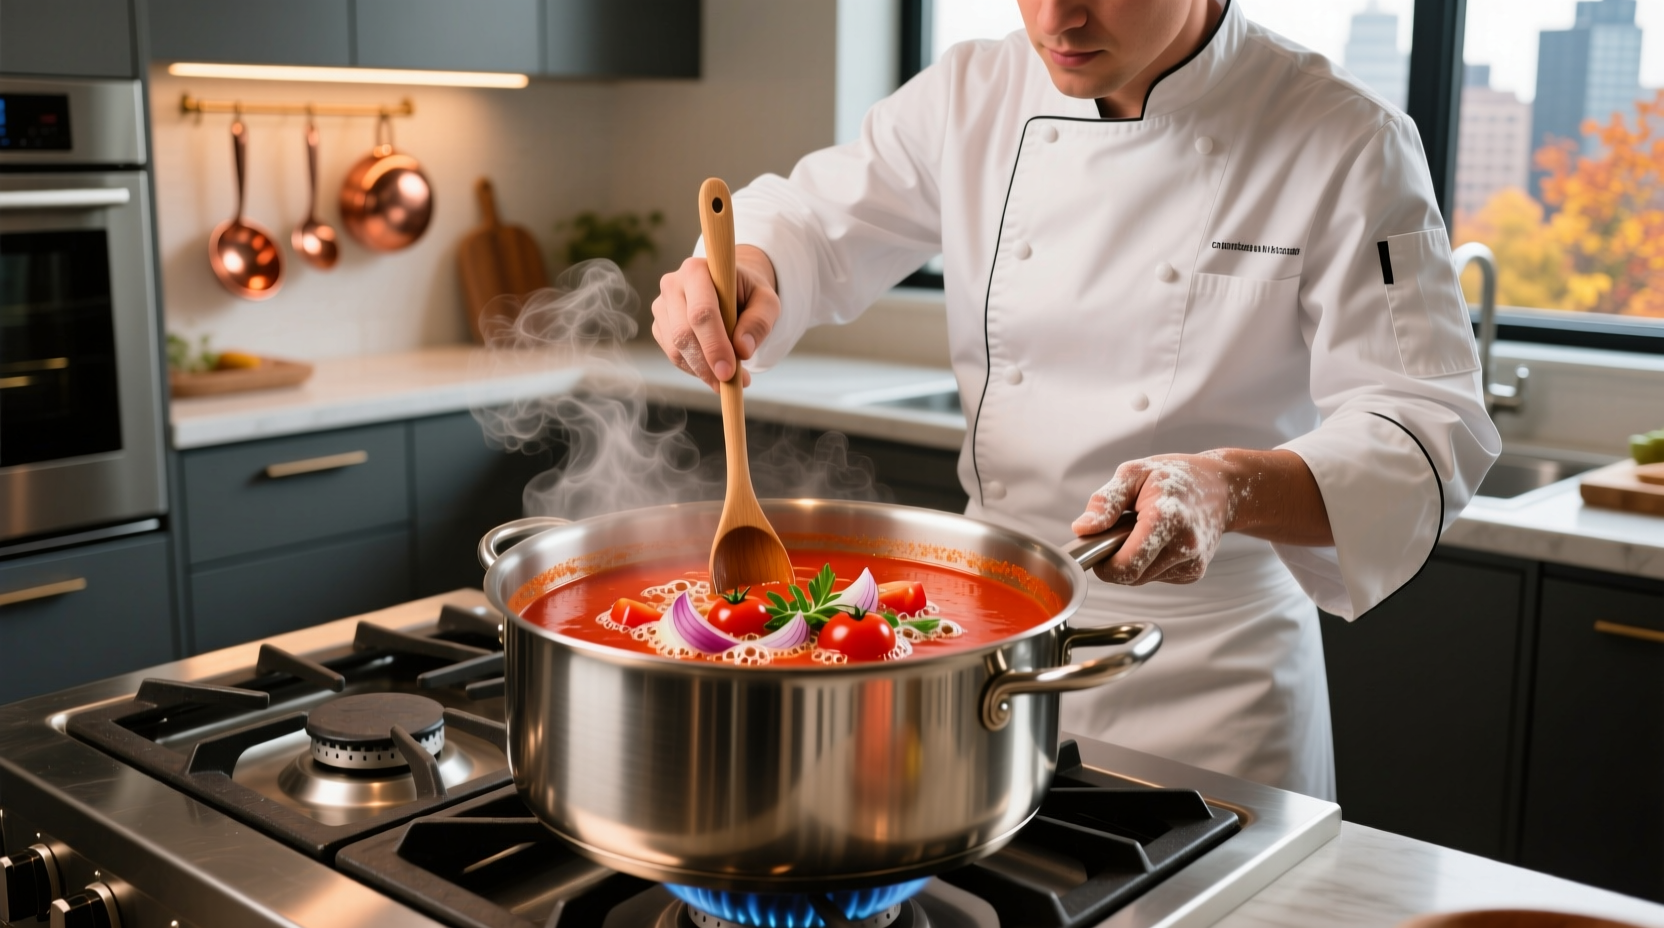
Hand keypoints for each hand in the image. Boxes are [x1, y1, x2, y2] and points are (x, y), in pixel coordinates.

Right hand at [651, 245, 780, 390]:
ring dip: (702, 371)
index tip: (729, 371)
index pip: (701, 312)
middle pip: (683, 333)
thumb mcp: (767, 301)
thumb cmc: (749, 293)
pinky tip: (714, 369)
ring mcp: (661, 306)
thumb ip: (759, 322)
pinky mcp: (660, 326)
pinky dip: (695, 370)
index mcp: (696, 270)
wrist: (730, 289)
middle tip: (730, 382)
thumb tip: (742, 350)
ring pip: (675, 349)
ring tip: (731, 378)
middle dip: (707, 364)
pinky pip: (674, 356)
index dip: (714, 345)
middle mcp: (672, 285)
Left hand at [1071, 449, 1332, 584]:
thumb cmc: (1175, 477)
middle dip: (1116, 559)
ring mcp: (1192, 563)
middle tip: (1122, 530)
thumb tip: (1083, 529)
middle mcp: (1184, 546)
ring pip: (1141, 579)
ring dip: (1133, 560)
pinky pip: (1155, 577)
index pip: (1125, 567)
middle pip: (1130, 576)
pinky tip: (1160, 540)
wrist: (1222, 487)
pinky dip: (1149, 562)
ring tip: (1145, 530)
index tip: (1098, 544)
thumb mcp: (1133, 474)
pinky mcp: (1194, 573)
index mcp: (1166, 519)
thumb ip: (1105, 503)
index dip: (1103, 563)